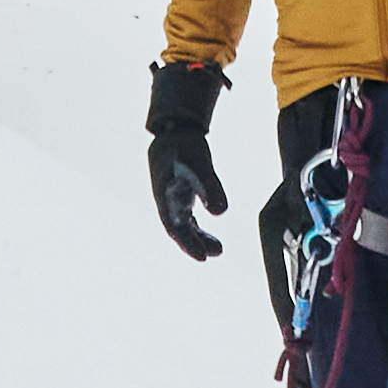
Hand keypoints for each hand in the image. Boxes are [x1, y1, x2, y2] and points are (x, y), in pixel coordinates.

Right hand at [143, 58, 228, 258]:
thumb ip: (210, 186)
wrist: (173, 129)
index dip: (188, 243)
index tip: (202, 258)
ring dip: (198, 239)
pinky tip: (210, 237)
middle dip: (194, 244)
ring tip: (218, 250)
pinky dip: (198, 229)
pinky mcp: (180, 195)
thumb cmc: (183, 145)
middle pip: (179, 230)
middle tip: (212, 255)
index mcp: (166, 195)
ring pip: (184, 226)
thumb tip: (221, 213)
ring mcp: (173, 199)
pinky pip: (187, 219)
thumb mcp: (199, 163)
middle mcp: (167, 201)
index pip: (175, 226)